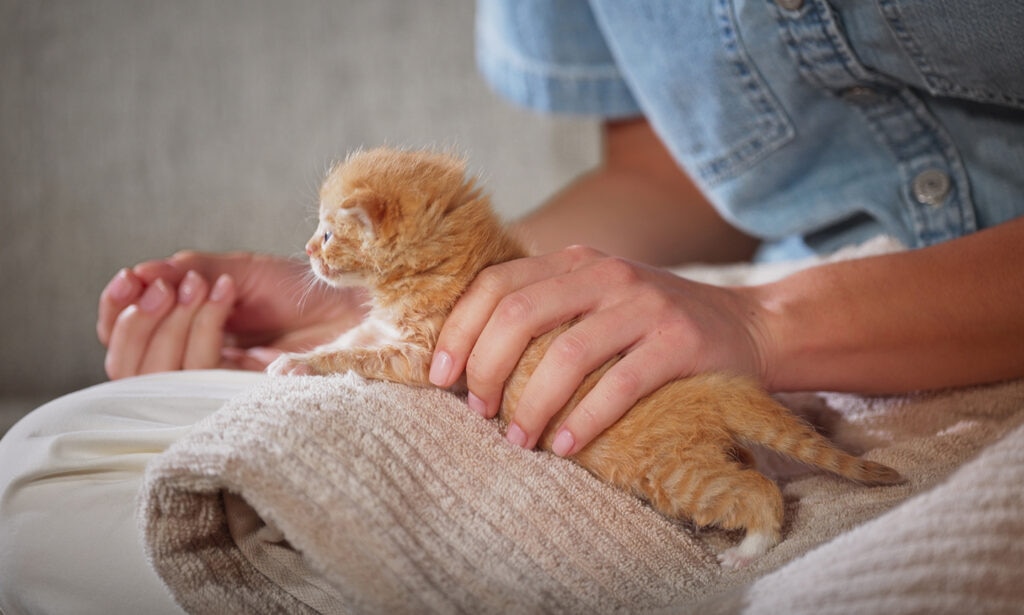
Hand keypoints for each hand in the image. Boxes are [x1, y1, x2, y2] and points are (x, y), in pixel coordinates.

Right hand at [98, 250, 365, 378]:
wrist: (353, 298)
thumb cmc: (300, 289)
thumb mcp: (237, 270)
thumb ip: (186, 272)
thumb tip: (138, 275)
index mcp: (184, 339)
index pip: (124, 341)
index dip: (117, 312)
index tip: (129, 280)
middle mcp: (193, 368)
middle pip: (128, 367)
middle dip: (140, 321)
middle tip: (168, 286)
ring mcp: (217, 386)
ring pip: (158, 377)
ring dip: (170, 324)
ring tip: (200, 286)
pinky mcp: (245, 395)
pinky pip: (201, 378)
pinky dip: (203, 330)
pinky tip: (223, 294)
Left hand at [429, 246, 767, 455]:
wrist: (747, 326)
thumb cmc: (653, 326)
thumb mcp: (596, 301)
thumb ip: (545, 311)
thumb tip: (466, 358)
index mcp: (574, 261)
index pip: (495, 283)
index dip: (459, 330)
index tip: (440, 377)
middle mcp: (605, 274)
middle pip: (519, 314)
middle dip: (486, 368)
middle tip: (480, 413)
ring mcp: (645, 304)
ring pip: (566, 353)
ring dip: (532, 403)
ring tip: (519, 440)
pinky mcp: (679, 341)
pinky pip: (619, 384)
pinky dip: (585, 419)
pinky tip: (567, 446)